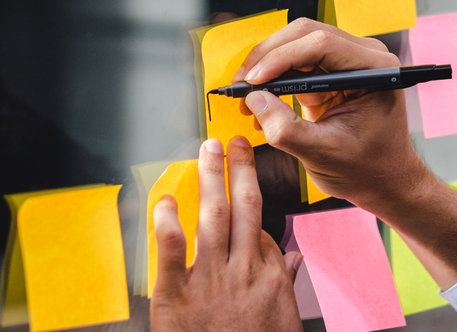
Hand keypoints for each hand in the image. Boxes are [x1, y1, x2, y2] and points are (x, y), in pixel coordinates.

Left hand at [150, 137, 303, 331]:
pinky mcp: (176, 295)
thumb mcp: (283, 320)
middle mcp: (241, 271)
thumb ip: (284, 283)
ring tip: (206, 151)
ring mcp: (209, 280)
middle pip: (243, 207)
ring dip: (209, 179)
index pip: (261, 229)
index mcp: (268, 279)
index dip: (251, 208)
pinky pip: (171, 252)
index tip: (244, 187)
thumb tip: (290, 258)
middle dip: (239, 169)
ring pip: (212, 217)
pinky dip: (167, 223)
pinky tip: (166, 200)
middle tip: (234, 142)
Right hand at [233, 19, 431, 214]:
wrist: (383, 180)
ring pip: (296, 43)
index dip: (282, 57)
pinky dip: (273, 78)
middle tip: (241, 84)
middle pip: (306, 35)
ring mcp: (346, 61)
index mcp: (375, 70)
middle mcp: (364, 57)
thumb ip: (287, 130)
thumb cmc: (367, 168)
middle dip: (268, 57)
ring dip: (267, 66)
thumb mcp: (324, 154)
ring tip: (245, 96)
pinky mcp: (330, 72)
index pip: (323, 44)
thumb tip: (255, 101)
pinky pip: (295, 62)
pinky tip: (259, 100)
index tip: (254, 80)